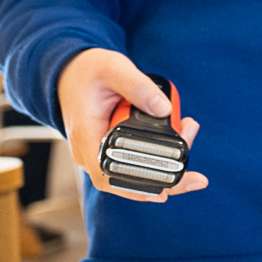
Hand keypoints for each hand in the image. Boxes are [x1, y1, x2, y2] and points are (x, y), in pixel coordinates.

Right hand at [57, 48, 206, 202]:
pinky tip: (179, 134)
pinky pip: (135, 159)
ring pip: (135, 170)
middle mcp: (90, 153)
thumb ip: (139, 87)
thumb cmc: (88, 71)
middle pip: (128, 178)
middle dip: (165, 170)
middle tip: (191, 140)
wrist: (70, 73)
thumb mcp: (114, 69)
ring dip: (166, 158)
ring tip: (189, 128)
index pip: (108, 176)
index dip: (137, 189)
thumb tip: (165, 110)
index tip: (165, 192)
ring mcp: (100, 153)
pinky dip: (158, 151)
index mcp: (86, 137)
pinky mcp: (111, 148)